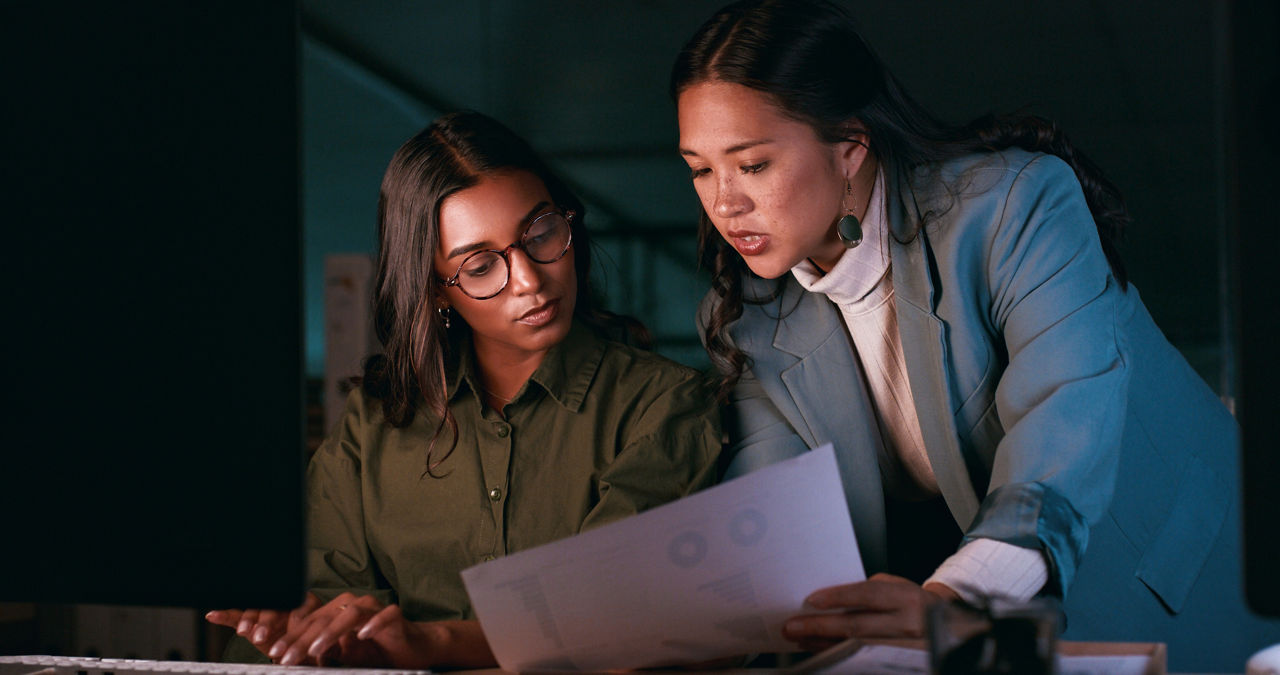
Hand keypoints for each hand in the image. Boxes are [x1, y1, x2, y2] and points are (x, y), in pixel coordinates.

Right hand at [206, 592, 322, 655]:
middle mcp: (285, 603)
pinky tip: (213, 615)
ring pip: (256, 611)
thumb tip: (319, 653)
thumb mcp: (321, 644)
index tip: (293, 631)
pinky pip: (237, 616)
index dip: (296, 617)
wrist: (305, 652)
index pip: (301, 605)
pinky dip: (225, 616)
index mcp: (307, 603)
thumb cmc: (315, 646)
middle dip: (267, 622)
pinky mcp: (252, 623)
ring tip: (246, 632)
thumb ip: (318, 644)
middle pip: (274, 607)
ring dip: (249, 621)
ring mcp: (267, 612)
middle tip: (261, 636)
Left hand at [781, 573, 956, 652]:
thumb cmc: (916, 606)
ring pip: (856, 648)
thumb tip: (833, 599)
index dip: (838, 596)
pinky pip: (862, 661)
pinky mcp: (898, 665)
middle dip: (821, 627)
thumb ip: (871, 590)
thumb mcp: (900, 588)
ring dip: (824, 644)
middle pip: (858, 626)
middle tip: (792, 626)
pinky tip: (822, 651)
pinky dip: (839, 656)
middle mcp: (907, 625)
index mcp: (907, 599)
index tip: (812, 601)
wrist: (953, 632)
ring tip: (800, 639)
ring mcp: (903, 650)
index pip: (868, 594)